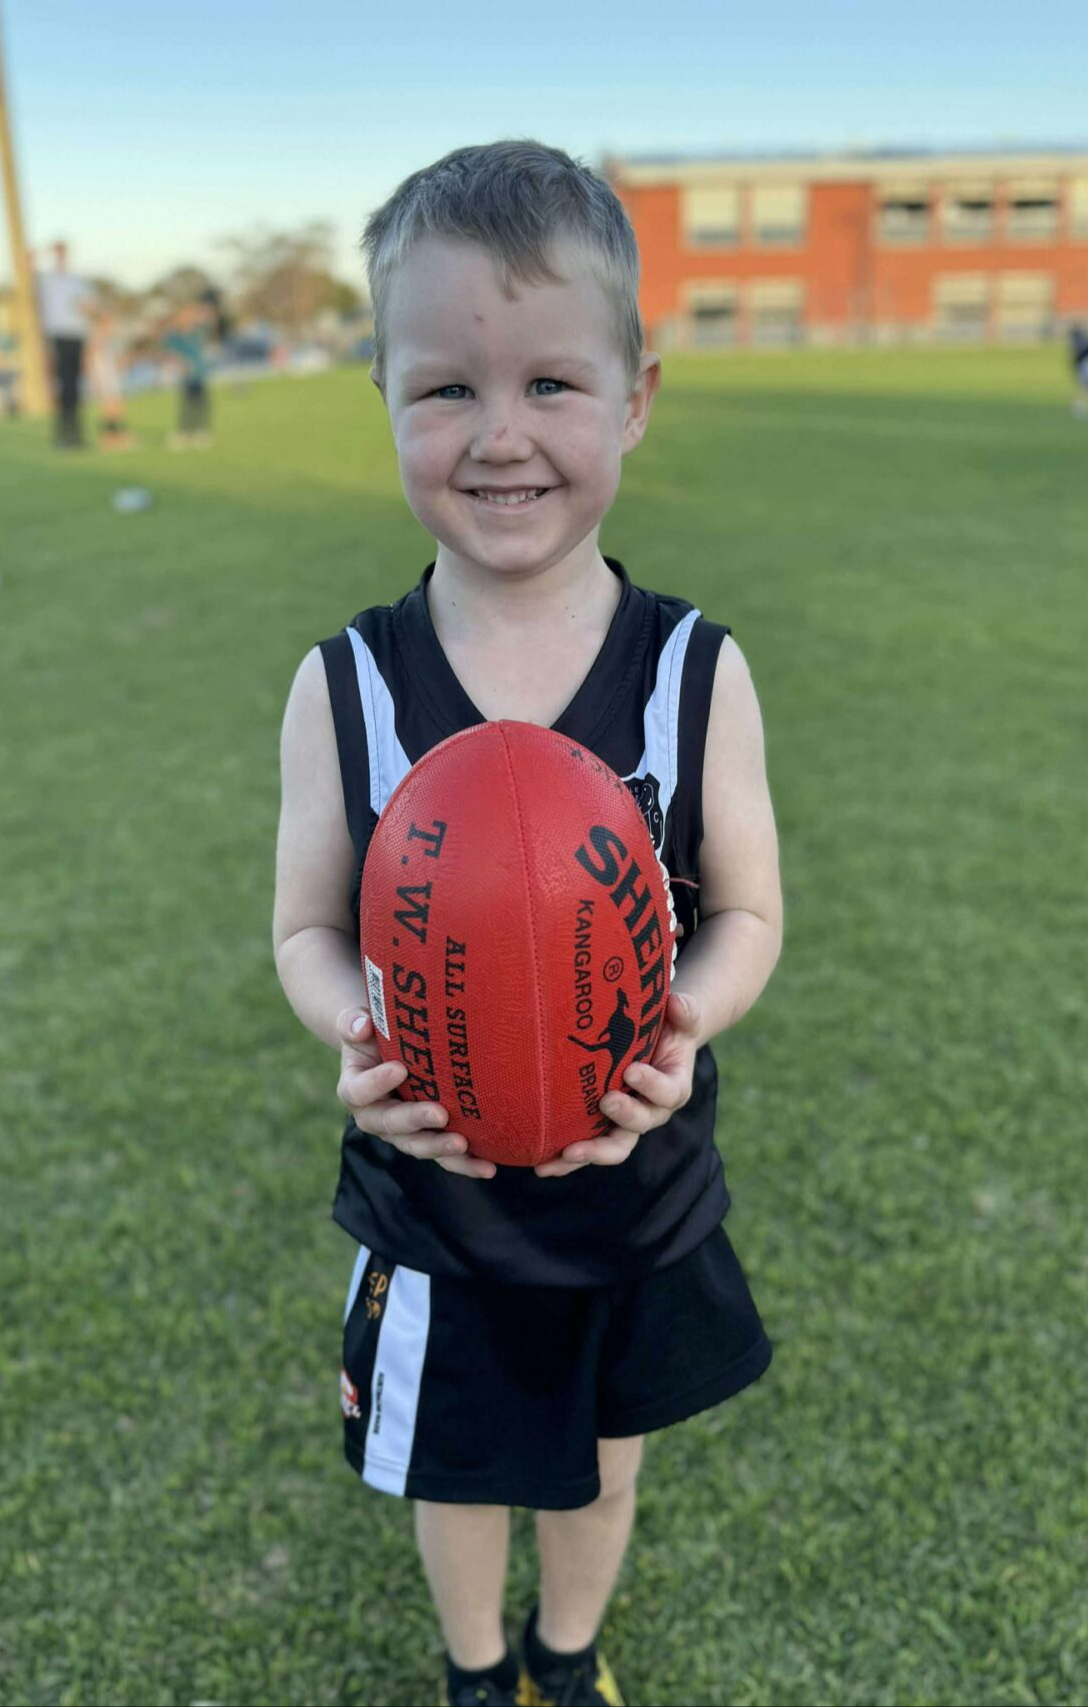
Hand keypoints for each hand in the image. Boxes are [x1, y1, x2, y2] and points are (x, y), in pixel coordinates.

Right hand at [336, 1008, 495, 1178]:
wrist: (386, 1052)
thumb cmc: (374, 1034)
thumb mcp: (358, 1022)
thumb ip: (353, 1021)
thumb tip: (362, 1025)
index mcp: (355, 1088)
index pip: (358, 1091)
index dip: (376, 1083)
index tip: (400, 1069)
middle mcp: (375, 1117)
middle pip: (389, 1125)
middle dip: (415, 1120)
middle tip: (440, 1114)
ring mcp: (401, 1133)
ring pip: (417, 1146)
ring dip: (439, 1148)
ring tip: (463, 1144)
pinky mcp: (426, 1139)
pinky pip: (443, 1157)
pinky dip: (465, 1164)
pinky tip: (488, 1167)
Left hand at [534, 991, 702, 1177]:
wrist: (656, 1044)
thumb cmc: (668, 1029)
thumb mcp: (682, 1017)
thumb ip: (686, 1011)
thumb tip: (678, 1003)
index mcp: (673, 1088)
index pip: (668, 1092)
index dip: (652, 1085)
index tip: (632, 1070)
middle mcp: (651, 1112)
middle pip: (639, 1126)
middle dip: (623, 1116)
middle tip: (605, 1101)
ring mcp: (625, 1123)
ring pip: (612, 1147)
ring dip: (589, 1153)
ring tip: (564, 1154)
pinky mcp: (603, 1128)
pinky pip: (587, 1148)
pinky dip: (566, 1160)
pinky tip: (542, 1165)